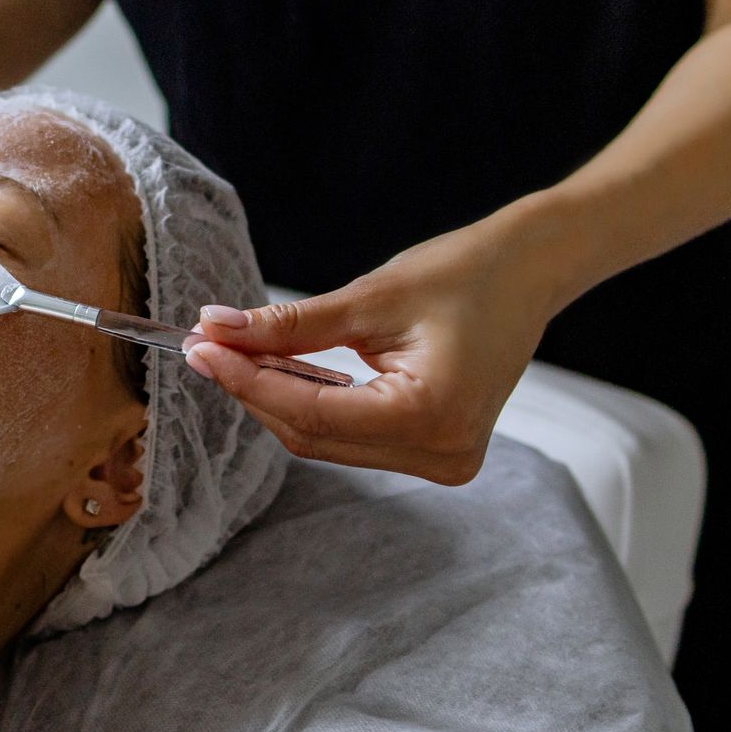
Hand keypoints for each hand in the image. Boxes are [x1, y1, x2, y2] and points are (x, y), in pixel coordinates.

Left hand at [186, 219, 559, 483]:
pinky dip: (312, 405)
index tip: (199, 348)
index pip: (309, 413)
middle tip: (206, 346)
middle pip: (314, 436)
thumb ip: (290, 325)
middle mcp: (440, 454)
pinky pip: (353, 437)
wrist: (530, 271)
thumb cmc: (464, 273)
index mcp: (430, 417)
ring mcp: (442, 460)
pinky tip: (279, 371)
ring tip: (232, 353)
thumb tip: (217, 330)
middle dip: (253, 390)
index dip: (246, 381)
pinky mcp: (436, 451)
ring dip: (277, 399)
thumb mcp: (369, 298)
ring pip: (328, 441)